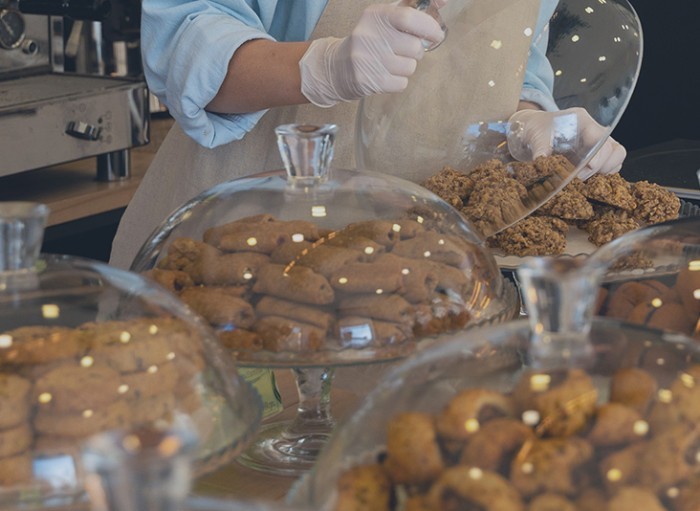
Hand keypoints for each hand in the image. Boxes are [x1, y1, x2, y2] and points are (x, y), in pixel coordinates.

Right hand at [299, 2, 446, 106]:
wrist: (337, 67)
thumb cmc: (369, 40)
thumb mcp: (384, 19)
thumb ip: (410, 9)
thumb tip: (443, 2)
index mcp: (375, 16)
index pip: (409, 18)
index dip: (429, 28)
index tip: (436, 35)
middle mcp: (369, 36)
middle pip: (414, 47)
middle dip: (416, 52)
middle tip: (403, 52)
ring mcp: (367, 60)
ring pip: (410, 67)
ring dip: (406, 67)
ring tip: (391, 63)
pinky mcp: (368, 81)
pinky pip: (401, 83)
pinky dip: (398, 81)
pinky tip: (385, 75)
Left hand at [507, 107, 626, 179]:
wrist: (531, 129)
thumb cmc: (534, 129)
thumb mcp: (534, 137)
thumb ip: (540, 150)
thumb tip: (542, 164)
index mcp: (581, 121)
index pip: (599, 137)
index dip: (597, 156)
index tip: (586, 170)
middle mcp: (593, 130)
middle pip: (613, 148)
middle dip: (599, 167)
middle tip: (579, 177)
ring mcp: (596, 142)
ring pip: (616, 155)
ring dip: (605, 170)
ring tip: (584, 178)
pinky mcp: (594, 153)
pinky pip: (610, 164)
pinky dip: (604, 173)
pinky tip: (587, 178)